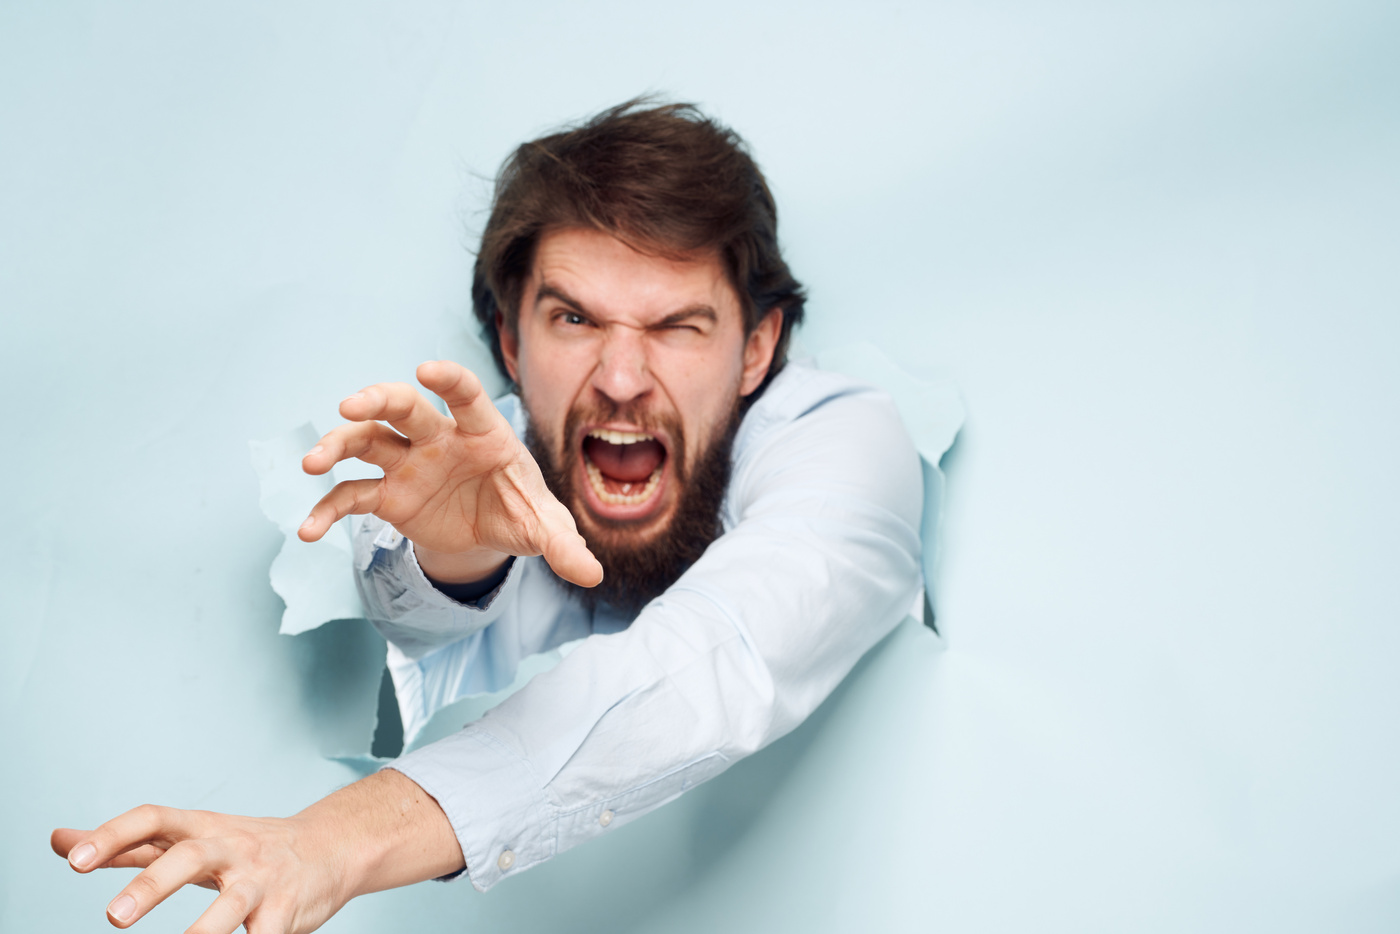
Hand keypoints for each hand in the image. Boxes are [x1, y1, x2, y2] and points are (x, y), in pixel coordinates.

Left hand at [51, 770, 462, 933]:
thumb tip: (59, 841)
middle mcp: (231, 848)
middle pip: (190, 856)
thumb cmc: (247, 847)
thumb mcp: (191, 836)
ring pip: (232, 903)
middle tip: (114, 916)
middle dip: (152, 884)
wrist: (332, 846)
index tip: (73, 859)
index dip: (113, 834)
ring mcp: (261, 881)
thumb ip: (128, 844)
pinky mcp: (286, 912)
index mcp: (202, 828)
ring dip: (203, 931)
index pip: (154, 819)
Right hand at [298, 360, 601, 586]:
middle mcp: (438, 439)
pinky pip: (351, 497)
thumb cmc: (519, 509)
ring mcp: (407, 464)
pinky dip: (328, 511)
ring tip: (310, 464)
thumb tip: (593, 574)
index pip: (464, 397)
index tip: (426, 370)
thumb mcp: (543, 527)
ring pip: (366, 441)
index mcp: (481, 433)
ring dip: (337, 446)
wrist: (490, 533)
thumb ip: (564, 545)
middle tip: (349, 405)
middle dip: (376, 401)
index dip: (448, 381)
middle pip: (402, 408)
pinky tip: (309, 531)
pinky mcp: (388, 496)